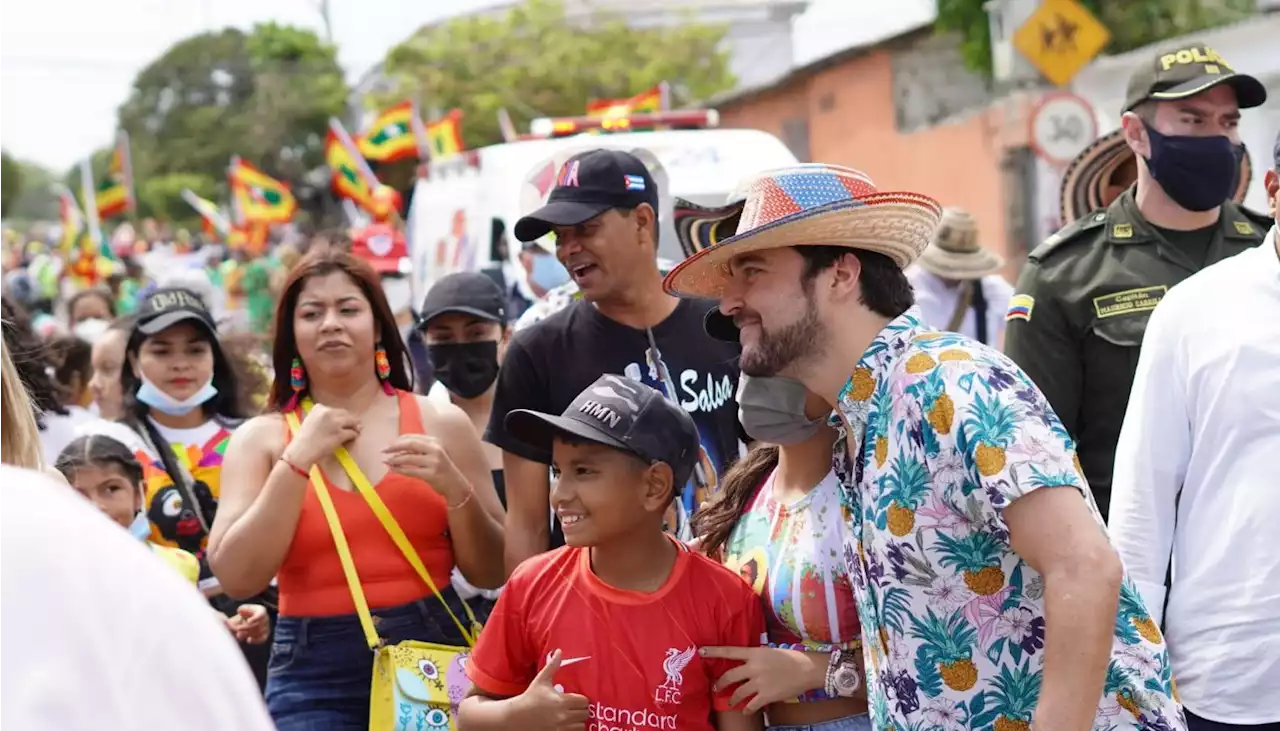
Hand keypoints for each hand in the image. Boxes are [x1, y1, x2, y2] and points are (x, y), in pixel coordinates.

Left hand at [225, 604, 269, 644]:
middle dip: (246, 627)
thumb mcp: (242, 610)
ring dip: (248, 634)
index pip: (261, 614)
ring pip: (259, 632)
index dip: (255, 618)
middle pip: (258, 624)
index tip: (248, 621)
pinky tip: (248, 640)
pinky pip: (262, 638)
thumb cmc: (244, 614)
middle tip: (237, 629)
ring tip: (238, 634)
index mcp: (261, 610)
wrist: (246, 620)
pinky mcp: (265, 635)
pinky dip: (255, 640)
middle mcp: (265, 618)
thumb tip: (240, 610)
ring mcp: (266, 627)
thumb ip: (241, 611)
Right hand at [285, 404, 360, 467]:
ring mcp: (335, 423)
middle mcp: (328, 412)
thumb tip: (337, 420)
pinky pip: (352, 432)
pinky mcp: (340, 434)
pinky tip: (352, 438)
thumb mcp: (309, 421)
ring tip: (356, 431)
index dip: (339, 416)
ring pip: (352, 421)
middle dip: (349, 420)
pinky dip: (354, 435)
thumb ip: (321, 417)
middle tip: (354, 426)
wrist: (300, 452)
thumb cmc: (303, 440)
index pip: (335, 410)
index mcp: (318, 408)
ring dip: (354, 427)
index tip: (340, 422)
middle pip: (345, 414)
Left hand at [382, 434, 468, 502]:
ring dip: (395, 460)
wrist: (456, 485)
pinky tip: (393, 469)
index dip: (399, 440)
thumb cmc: (442, 468)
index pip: (413, 437)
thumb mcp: (434, 454)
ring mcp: (434, 462)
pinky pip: (410, 471)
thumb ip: (420, 449)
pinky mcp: (431, 474)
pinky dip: (399, 470)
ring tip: (387, 462)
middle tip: (384, 451)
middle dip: (394, 447)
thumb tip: (397, 447)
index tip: (389, 444)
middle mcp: (436, 449)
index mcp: (436, 441)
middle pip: (410, 444)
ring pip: (408, 458)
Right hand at [510, 650, 588, 730]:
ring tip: (572, 716)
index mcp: (561, 701)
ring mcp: (560, 728)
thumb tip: (559, 651)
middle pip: (584, 714)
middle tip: (575, 707)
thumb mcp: (542, 680)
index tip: (576, 698)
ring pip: (581, 726)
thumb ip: (553, 666)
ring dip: (578, 721)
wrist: (516, 717)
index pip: (584, 702)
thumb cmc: (530, 697)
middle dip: (581, 710)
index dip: (582, 699)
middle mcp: (563, 716)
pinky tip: (567, 723)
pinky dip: (572, 729)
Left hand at [701, 646, 825, 711]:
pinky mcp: (766, 695)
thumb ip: (756, 657)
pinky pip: (751, 705)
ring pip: (738, 693)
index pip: (729, 651)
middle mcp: (754, 667)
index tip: (700, 651)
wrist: (807, 669)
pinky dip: (747, 710)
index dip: (713, 651)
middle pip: (729, 676)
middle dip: (720, 683)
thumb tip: (746, 663)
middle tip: (715, 687)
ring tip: (730, 702)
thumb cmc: (791, 658)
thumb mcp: (770, 652)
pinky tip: (746, 711)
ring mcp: (759, 682)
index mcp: (755, 653)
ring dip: (731, 699)